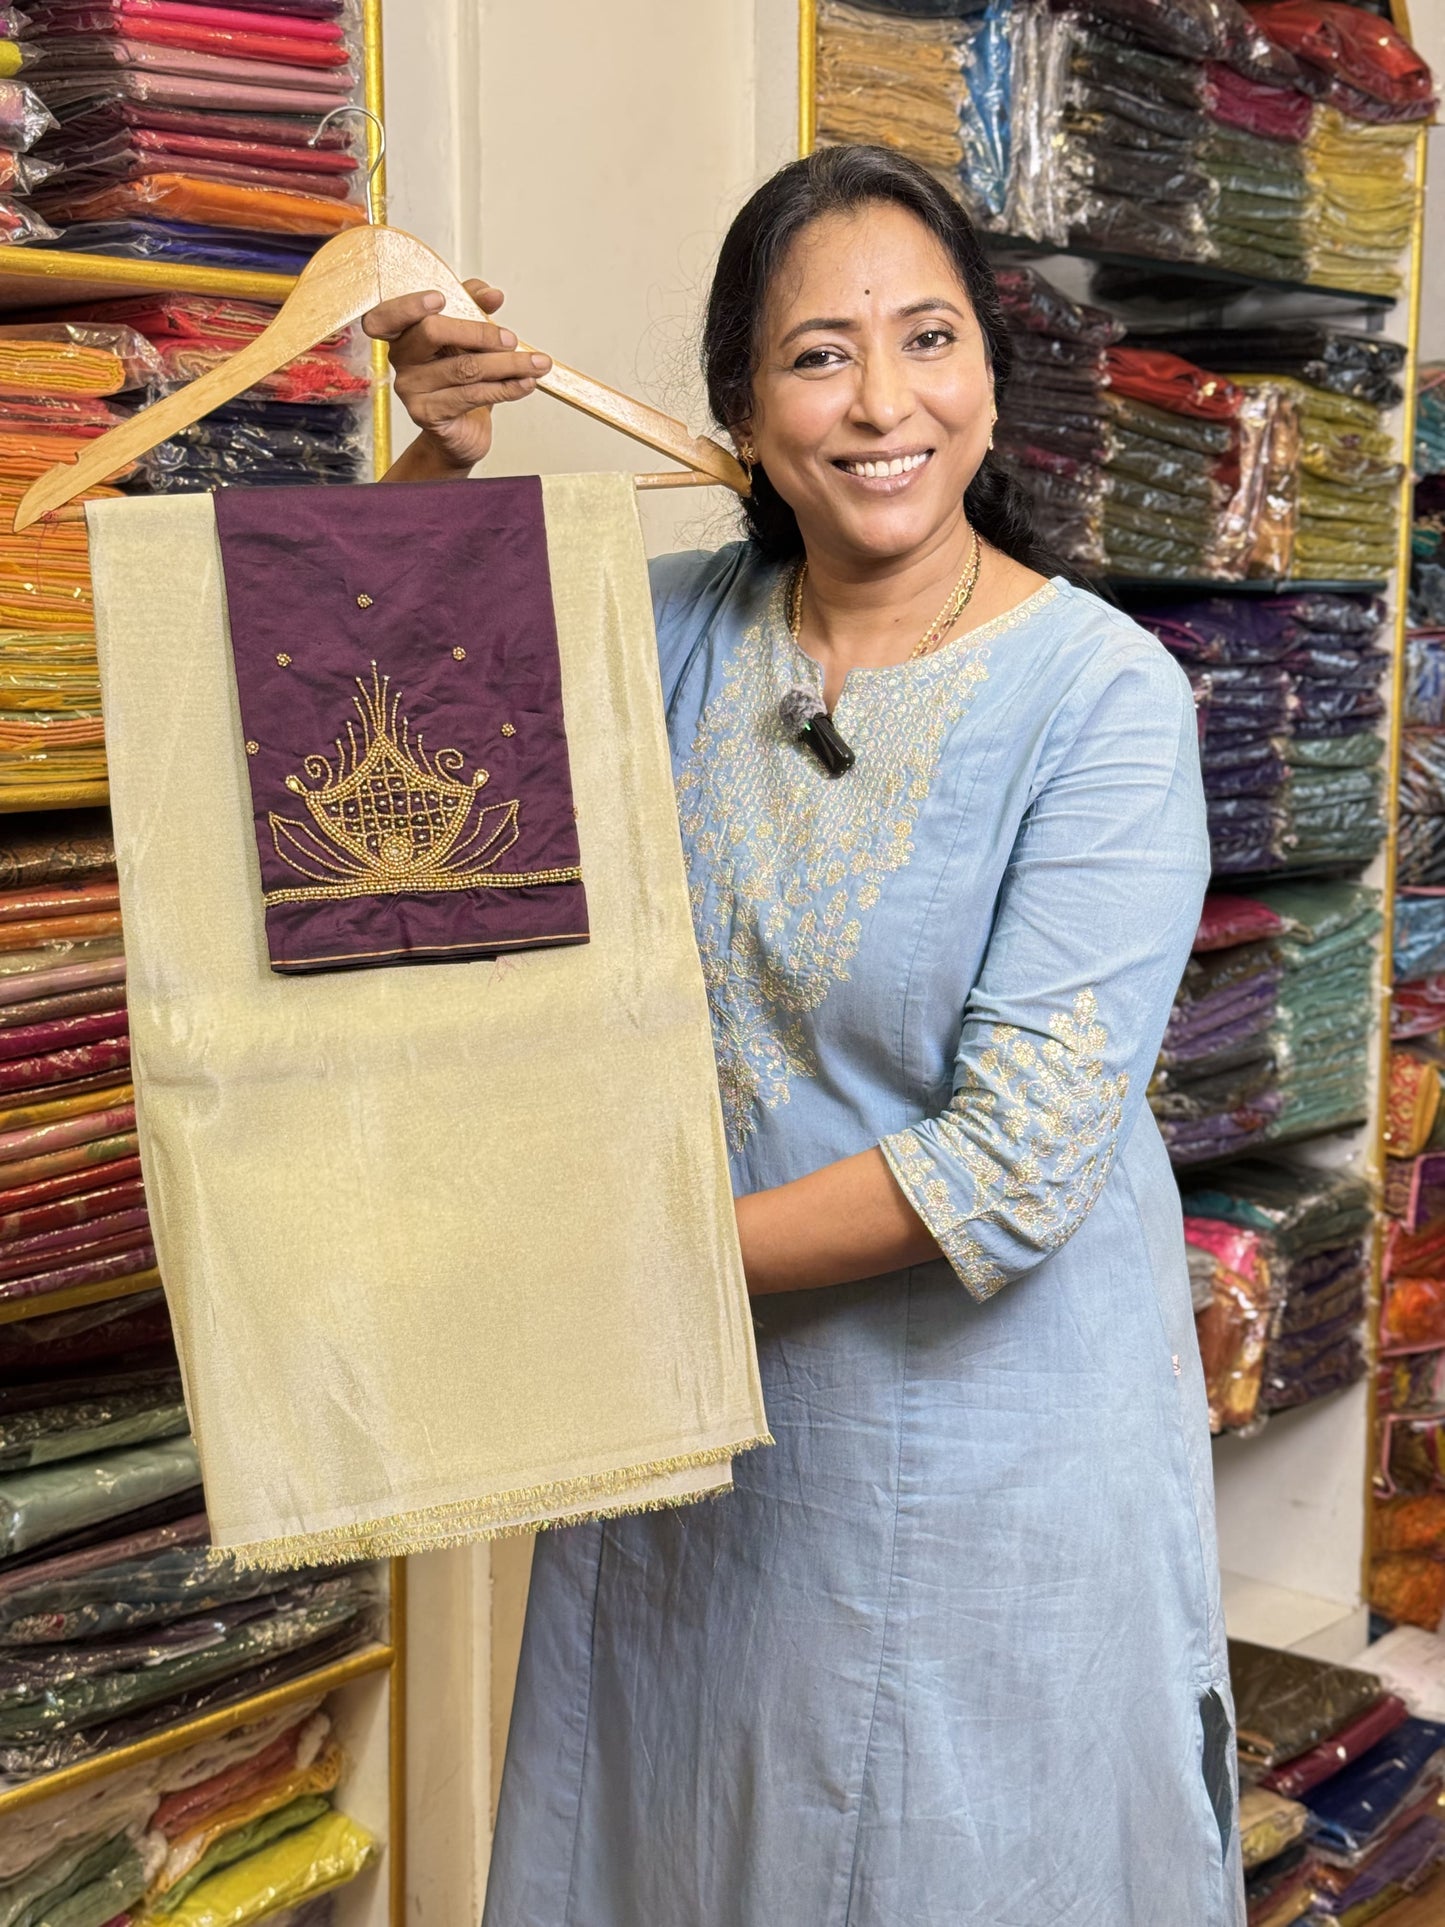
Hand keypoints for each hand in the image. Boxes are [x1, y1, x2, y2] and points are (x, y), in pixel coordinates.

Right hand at [363, 279, 551, 477]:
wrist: (461, 431)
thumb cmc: (461, 379)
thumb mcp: (469, 338)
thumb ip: (474, 308)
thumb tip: (492, 294)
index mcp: (404, 332)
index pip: (387, 315)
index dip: (409, 305)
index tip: (440, 298)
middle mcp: (401, 358)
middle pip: (432, 332)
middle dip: (480, 333)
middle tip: (512, 340)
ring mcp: (411, 388)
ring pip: (463, 368)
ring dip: (506, 365)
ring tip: (536, 365)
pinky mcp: (428, 414)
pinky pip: (472, 395)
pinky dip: (505, 388)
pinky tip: (525, 384)